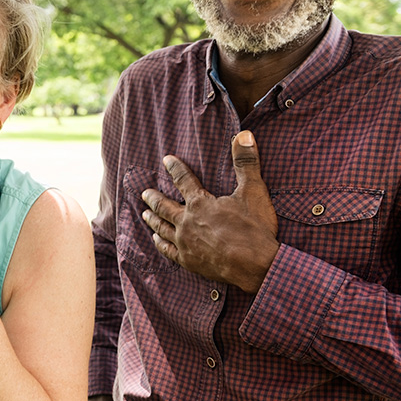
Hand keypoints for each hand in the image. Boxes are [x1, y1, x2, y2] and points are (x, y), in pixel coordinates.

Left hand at [140, 130, 277, 292]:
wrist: (256, 265)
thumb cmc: (254, 228)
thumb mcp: (254, 190)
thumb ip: (246, 162)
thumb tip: (243, 134)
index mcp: (200, 203)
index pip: (183, 180)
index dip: (174, 168)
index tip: (166, 160)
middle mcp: (187, 221)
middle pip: (164, 206)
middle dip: (154, 197)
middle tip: (144, 192)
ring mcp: (185, 242)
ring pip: (161, 227)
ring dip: (152, 219)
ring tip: (144, 214)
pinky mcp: (188, 261)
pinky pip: (167, 250)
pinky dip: (159, 243)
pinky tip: (155, 239)